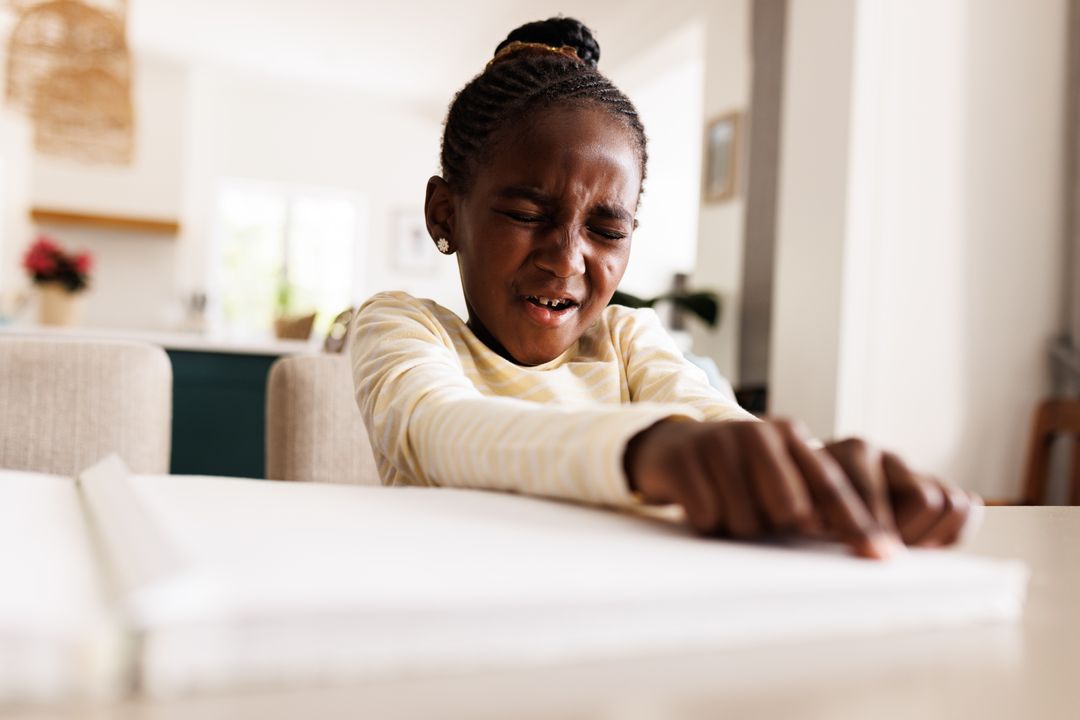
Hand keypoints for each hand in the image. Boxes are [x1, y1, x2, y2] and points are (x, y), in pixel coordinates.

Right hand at [623, 418, 981, 558]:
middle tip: (760, 516)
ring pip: (746, 522)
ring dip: (737, 528)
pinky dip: (706, 522)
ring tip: (725, 504)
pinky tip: (700, 502)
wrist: (670, 447)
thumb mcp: (780, 475)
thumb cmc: (737, 473)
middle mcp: (760, 433)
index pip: (832, 487)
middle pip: (790, 512)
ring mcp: (719, 442)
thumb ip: (818, 499)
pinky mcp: (685, 458)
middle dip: (776, 527)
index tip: (881, 556)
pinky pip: (707, 517)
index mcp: (792, 436)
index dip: (857, 523)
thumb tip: (869, 545)